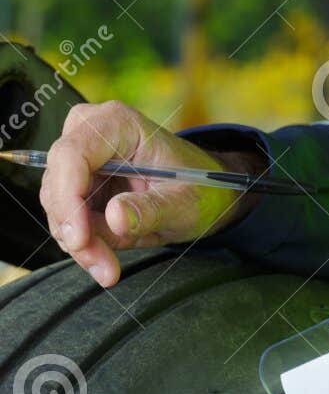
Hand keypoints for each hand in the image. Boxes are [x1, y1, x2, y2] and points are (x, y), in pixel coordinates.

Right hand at [39, 101, 260, 286]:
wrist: (205, 190)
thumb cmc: (200, 186)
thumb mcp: (185, 202)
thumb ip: (151, 209)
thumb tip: (114, 217)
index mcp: (117, 124)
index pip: (72, 155)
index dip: (68, 199)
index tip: (80, 239)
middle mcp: (89, 134)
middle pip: (58, 184)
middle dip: (75, 231)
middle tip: (103, 267)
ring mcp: (79, 160)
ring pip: (58, 207)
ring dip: (80, 243)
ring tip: (108, 269)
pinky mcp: (78, 185)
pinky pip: (67, 219)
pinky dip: (83, 244)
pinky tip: (105, 262)